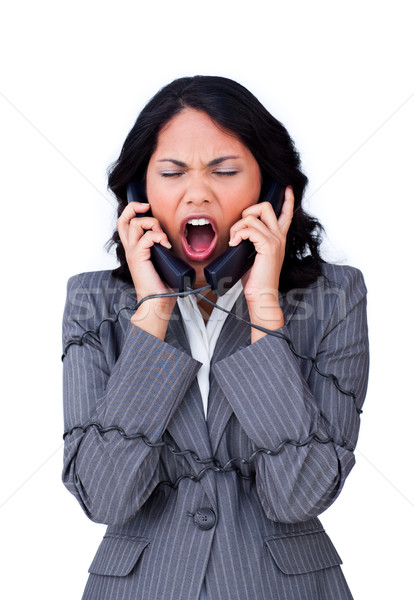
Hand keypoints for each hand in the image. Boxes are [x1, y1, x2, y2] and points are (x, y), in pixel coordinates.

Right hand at [117, 202, 175, 337]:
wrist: (157, 301)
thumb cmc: (161, 285)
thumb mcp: (162, 261)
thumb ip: (162, 248)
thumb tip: (172, 239)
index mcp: (134, 248)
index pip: (126, 223)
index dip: (134, 211)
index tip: (148, 210)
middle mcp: (130, 248)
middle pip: (123, 219)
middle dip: (134, 207)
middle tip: (147, 207)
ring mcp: (133, 252)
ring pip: (135, 224)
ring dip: (152, 223)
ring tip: (162, 236)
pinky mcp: (138, 257)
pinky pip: (148, 237)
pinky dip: (160, 237)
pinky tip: (167, 245)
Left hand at [228, 186, 293, 338]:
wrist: (262, 295)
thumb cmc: (257, 280)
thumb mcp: (255, 256)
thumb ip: (253, 242)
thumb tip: (240, 234)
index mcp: (278, 239)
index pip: (287, 214)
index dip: (287, 200)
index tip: (287, 189)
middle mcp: (279, 237)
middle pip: (266, 206)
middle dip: (248, 210)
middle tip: (239, 227)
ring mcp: (275, 240)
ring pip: (252, 217)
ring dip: (236, 227)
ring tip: (234, 240)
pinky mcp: (267, 246)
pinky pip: (248, 229)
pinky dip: (237, 234)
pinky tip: (234, 243)